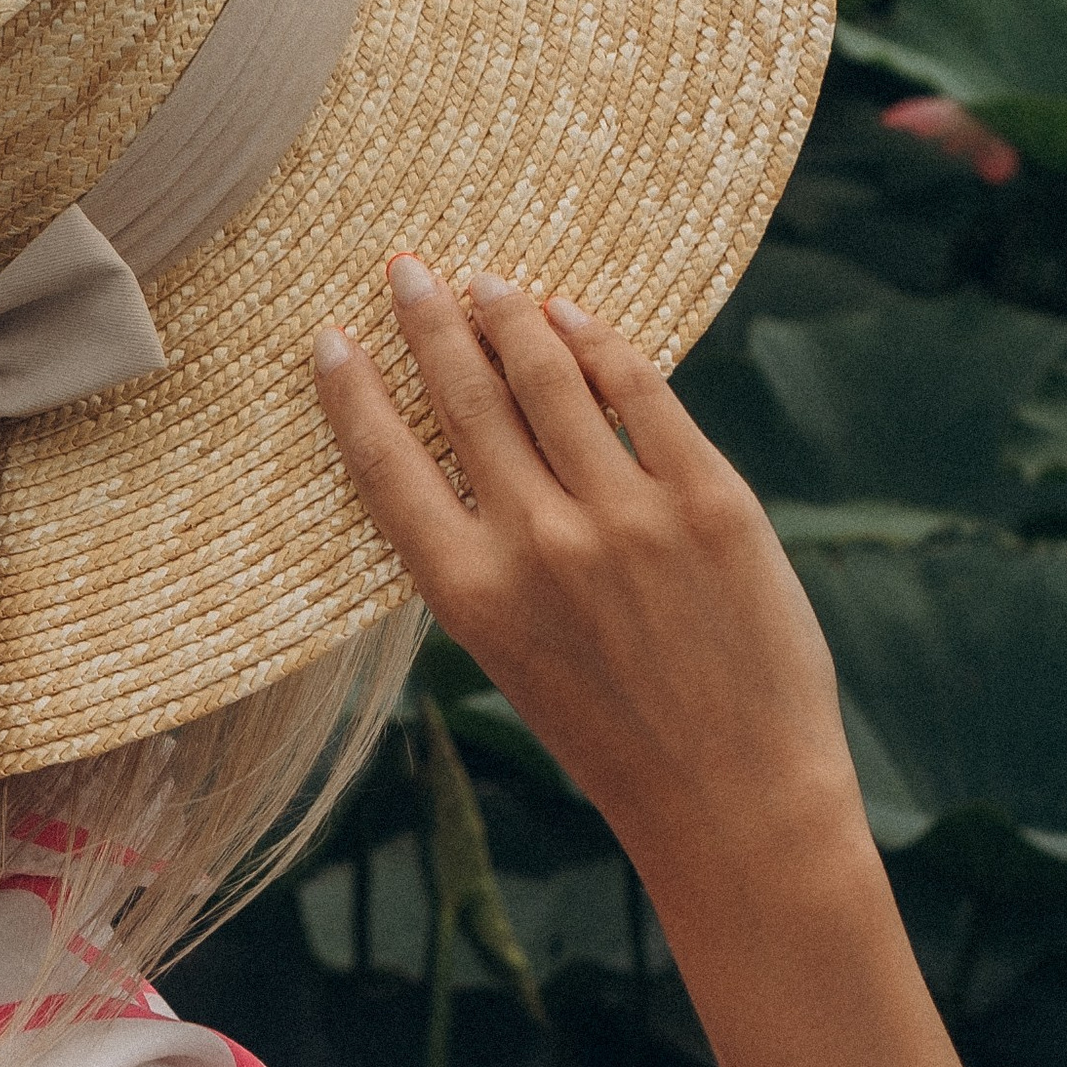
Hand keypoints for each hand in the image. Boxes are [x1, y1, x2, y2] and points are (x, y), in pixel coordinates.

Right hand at [313, 261, 866, 915]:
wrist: (734, 797)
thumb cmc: (616, 736)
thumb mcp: (513, 655)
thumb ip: (488, 558)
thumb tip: (479, 439)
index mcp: (469, 594)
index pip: (385, 465)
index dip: (352, 392)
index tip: (332, 337)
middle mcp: (536, 544)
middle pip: (464, 398)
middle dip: (428, 320)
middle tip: (406, 269)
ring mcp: (625, 516)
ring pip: (548, 377)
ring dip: (508, 314)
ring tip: (488, 280)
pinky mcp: (708, 499)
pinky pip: (638, 393)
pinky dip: (599, 343)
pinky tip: (572, 315)